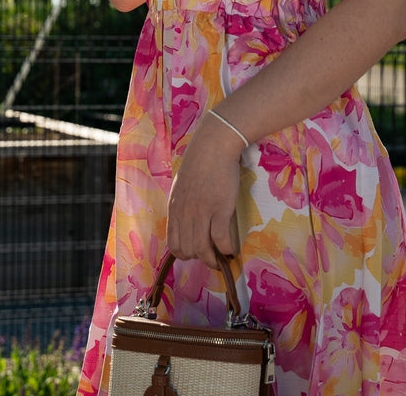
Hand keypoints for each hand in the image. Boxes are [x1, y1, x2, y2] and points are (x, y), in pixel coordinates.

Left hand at [166, 114, 241, 267]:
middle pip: (188, 250)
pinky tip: (231, 248)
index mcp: (174, 208)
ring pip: (203, 249)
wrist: (213, 146)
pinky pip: (221, 239)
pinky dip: (227, 249)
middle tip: (212, 257)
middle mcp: (185, 213)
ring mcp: (202, 212)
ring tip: (221, 258)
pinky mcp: (220, 208)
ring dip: (213, 259)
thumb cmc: (199, 162)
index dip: (184, 255)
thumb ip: (181, 205)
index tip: (195, 254)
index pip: (174, 244)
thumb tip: (186, 222)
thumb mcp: (181, 186)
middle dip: (200, 259)